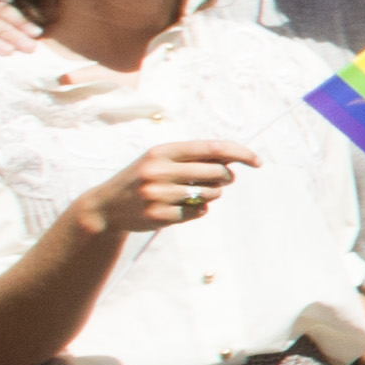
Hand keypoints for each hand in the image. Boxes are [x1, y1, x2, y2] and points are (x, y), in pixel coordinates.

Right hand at [77, 139, 258, 234]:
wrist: (106, 206)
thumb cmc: (142, 178)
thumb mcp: (161, 159)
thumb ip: (194, 156)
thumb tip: (234, 157)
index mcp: (163, 151)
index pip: (212, 148)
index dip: (240, 153)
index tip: (257, 161)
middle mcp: (159, 170)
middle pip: (217, 172)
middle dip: (226, 177)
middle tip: (221, 179)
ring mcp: (159, 194)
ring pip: (211, 194)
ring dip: (211, 194)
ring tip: (193, 193)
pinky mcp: (160, 216)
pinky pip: (200, 212)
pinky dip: (199, 209)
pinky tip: (181, 206)